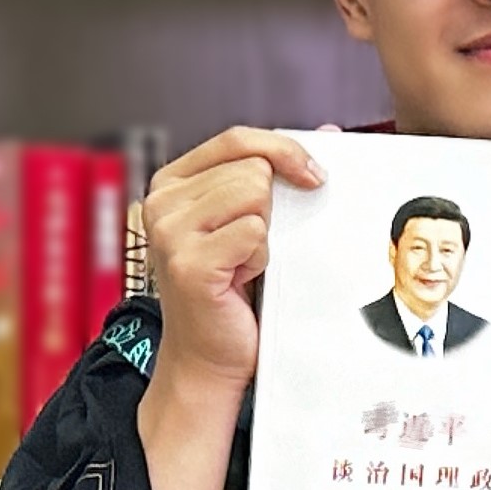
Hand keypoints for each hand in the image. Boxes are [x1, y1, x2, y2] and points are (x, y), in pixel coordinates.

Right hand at [140, 125, 327, 396]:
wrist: (209, 357)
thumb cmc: (231, 290)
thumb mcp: (248, 220)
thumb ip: (276, 172)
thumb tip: (328, 132)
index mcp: (172, 182)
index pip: (236, 138)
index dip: (283, 149)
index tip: (314, 175)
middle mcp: (162, 202)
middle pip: (253, 168)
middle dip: (270, 209)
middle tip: (247, 249)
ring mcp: (170, 232)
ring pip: (255, 195)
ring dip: (264, 236)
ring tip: (241, 263)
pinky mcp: (189, 262)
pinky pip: (254, 232)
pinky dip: (260, 259)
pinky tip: (239, 280)